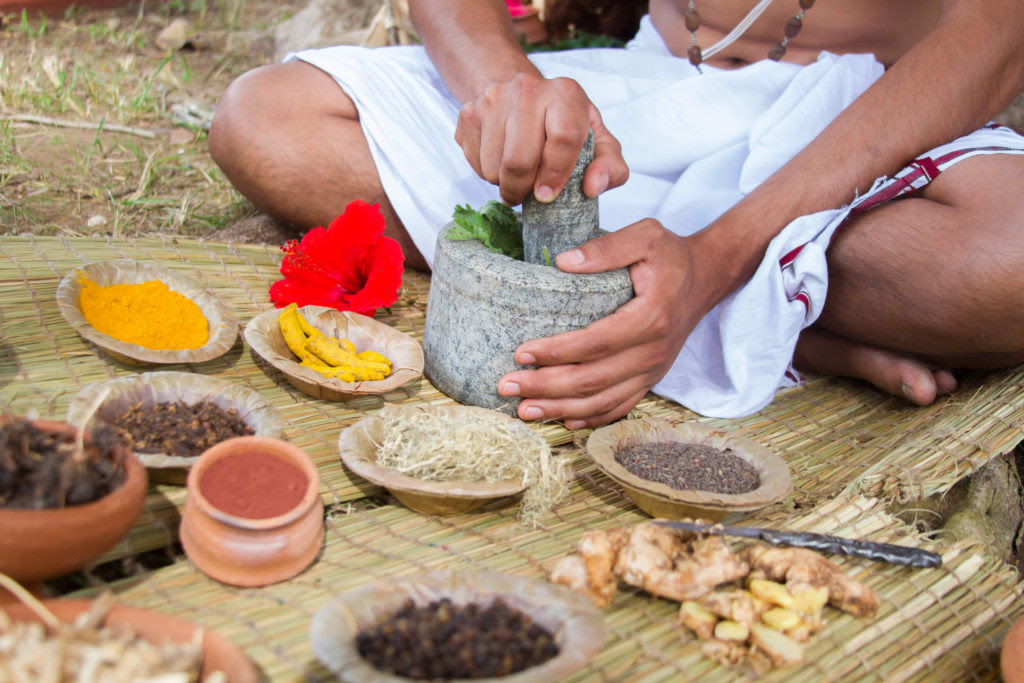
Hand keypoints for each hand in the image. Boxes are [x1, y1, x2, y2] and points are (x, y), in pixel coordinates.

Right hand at [454, 72, 627, 204]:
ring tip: (517, 174)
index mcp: (566, 93)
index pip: (563, 138)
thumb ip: (610, 167)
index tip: (548, 196)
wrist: (522, 95)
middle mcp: (528, 88)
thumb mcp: (597, 142)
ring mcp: (493, 98)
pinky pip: (474, 162)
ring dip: (504, 183)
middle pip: (519, 158)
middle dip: (522, 189)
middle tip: (527, 196)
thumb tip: (593, 187)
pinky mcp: (469, 113)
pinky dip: (487, 173)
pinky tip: (500, 160)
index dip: (556, 174)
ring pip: (493, 166)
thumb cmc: (565, 124)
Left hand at [497, 219, 718, 427]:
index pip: (595, 344)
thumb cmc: (671, 255)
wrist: (707, 277)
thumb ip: (605, 248)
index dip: (557, 352)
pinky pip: (621, 406)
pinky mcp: (652, 378)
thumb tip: (562, 262)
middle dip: (546, 387)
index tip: (521, 352)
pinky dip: (591, 417)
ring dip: (561, 409)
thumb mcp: (644, 235)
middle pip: (593, 380)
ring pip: (603, 400)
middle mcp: (653, 351)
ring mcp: (653, 370)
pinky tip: (564, 420)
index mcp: (650, 318)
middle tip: (507, 386)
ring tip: (525, 409)